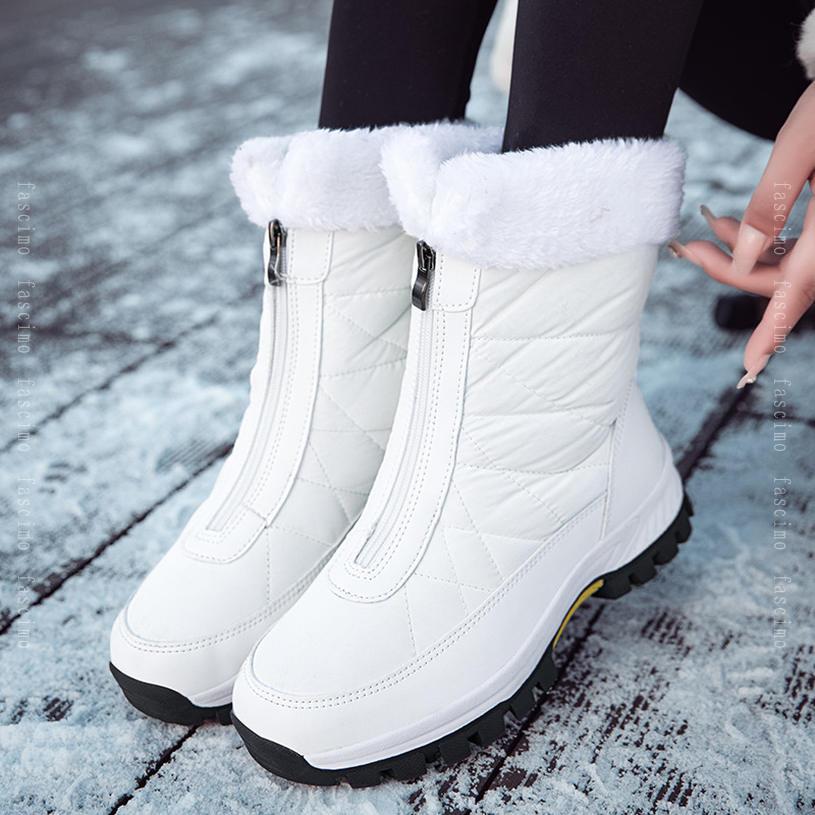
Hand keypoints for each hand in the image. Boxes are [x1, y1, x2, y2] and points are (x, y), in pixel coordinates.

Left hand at [669, 82, 814, 387]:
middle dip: (731, 270)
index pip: (798, 288)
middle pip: (785, 278)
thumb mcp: (802, 141)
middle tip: (685, 251)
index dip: (771, 331)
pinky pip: (797, 245)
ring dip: (742, 256)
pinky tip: (730, 227)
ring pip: (788, 264)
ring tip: (704, 234)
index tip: (749, 366)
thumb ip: (771, 203)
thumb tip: (742, 256)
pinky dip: (762, 241)